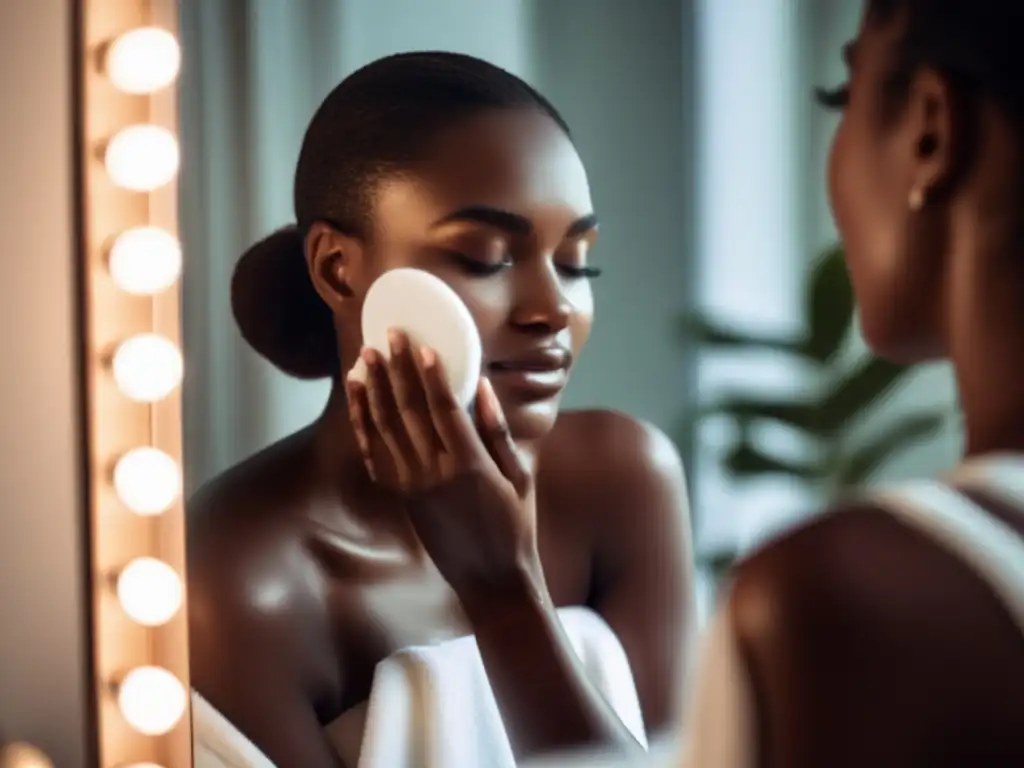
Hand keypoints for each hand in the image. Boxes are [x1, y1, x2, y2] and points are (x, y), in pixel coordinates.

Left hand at [345, 329, 541, 608]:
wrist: (491, 580)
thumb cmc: (515, 526)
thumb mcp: (519, 476)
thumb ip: (498, 431)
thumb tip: (483, 386)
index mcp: (469, 464)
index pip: (444, 407)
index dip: (431, 374)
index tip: (422, 345)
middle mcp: (435, 473)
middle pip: (409, 410)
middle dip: (397, 369)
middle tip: (389, 335)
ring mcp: (412, 486)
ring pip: (384, 427)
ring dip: (373, 388)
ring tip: (366, 355)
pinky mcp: (400, 497)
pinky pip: (375, 453)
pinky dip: (363, 422)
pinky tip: (358, 397)